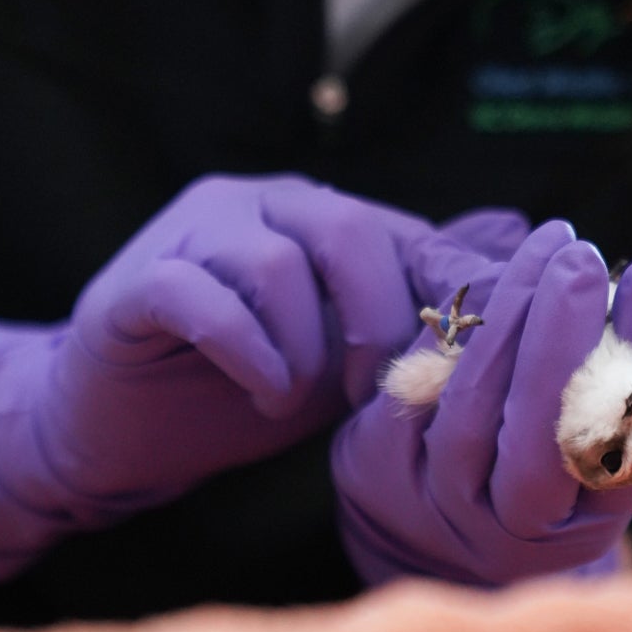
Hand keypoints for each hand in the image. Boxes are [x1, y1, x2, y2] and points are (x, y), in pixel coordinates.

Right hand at [0, 176, 525, 582]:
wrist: (113, 427)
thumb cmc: (239, 387)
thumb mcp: (342, 359)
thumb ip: (411, 307)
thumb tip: (518, 240)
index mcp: (312, 214)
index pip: (398, 229)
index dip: (438, 292)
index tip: (461, 358)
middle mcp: (256, 204)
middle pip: (346, 228)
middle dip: (377, 316)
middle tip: (375, 385)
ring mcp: (193, 235)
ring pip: (278, 262)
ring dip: (304, 348)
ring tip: (294, 399)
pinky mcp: (137, 282)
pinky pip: (201, 296)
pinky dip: (246, 350)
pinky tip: (260, 390)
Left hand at [332, 221, 631, 588]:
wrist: (426, 527)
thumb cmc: (534, 460)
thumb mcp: (588, 444)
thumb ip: (628, 396)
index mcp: (587, 524)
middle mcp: (515, 529)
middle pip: (545, 438)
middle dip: (564, 338)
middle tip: (582, 257)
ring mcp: (442, 505)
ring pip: (474, 405)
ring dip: (510, 314)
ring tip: (548, 245)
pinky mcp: (381, 468)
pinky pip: (422, 383)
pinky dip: (456, 325)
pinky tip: (490, 273)